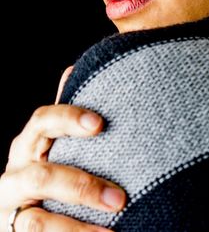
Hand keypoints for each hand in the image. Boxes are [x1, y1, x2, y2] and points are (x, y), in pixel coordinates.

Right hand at [0, 67, 125, 231]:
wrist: (24, 211)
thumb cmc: (52, 169)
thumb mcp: (54, 143)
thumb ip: (64, 117)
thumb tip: (75, 69)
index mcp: (30, 145)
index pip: (43, 122)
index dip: (68, 120)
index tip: (99, 124)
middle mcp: (16, 175)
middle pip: (42, 177)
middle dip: (82, 187)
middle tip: (120, 199)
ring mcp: (11, 209)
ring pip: (36, 223)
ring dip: (76, 229)